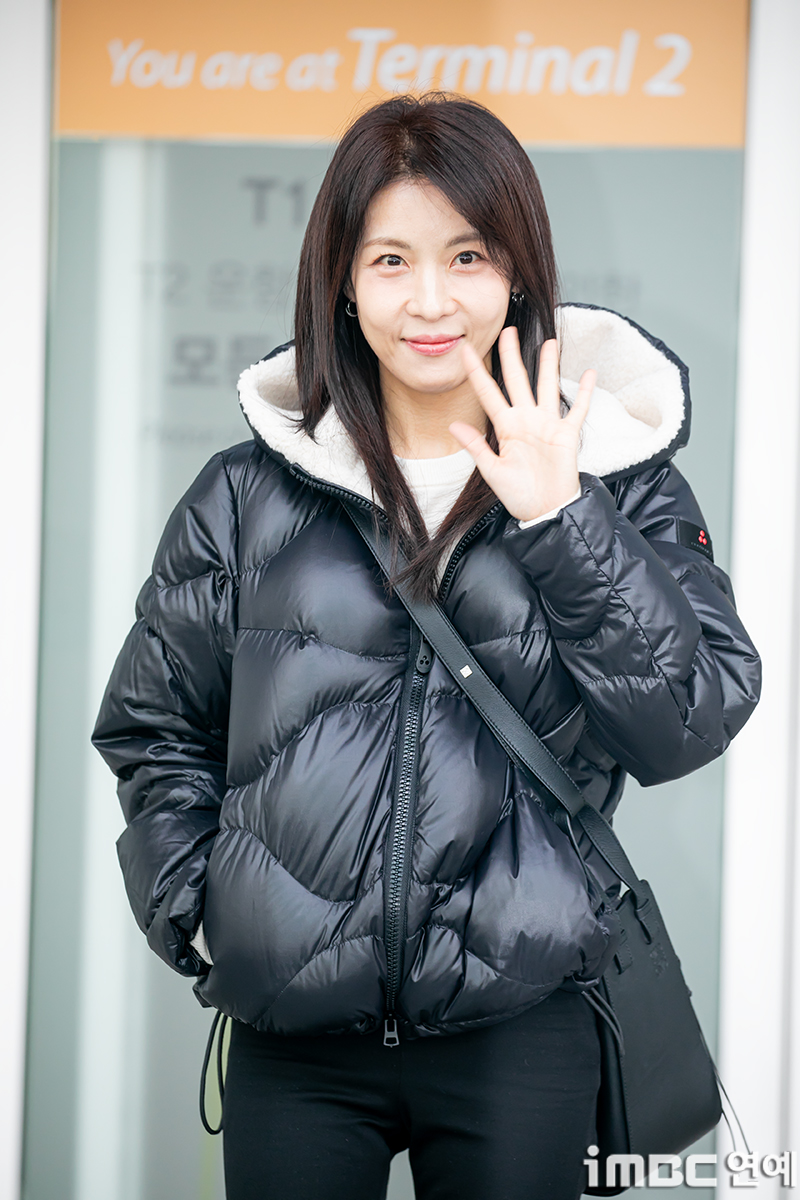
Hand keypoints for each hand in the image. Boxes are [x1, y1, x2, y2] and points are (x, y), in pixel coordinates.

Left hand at [449, 327, 595, 522]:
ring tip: (549, 342)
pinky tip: (590, 373)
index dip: (477, 372)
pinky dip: (584, 392)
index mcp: (505, 427)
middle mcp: (526, 420)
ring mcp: (547, 425)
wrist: (545, 510)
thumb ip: (476, 447)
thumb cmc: (519, 495)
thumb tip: (453, 426)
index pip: (488, 393)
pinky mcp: (567, 434)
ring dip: (548, 365)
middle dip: (512, 355)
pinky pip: (577, 409)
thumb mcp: (492, 472)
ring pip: (547, 386)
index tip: (464, 351)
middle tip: (507, 330)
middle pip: (517, 380)